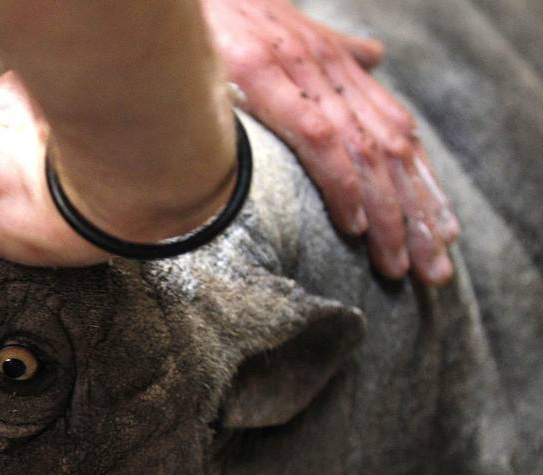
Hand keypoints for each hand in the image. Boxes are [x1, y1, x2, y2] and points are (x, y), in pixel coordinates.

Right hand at [201, 0, 458, 283]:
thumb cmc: (220, 14)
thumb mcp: (288, 28)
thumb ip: (332, 49)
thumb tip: (374, 54)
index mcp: (334, 62)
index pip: (395, 130)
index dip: (419, 183)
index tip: (434, 233)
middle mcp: (327, 65)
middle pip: (392, 149)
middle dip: (415, 213)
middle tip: (428, 268)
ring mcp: (299, 69)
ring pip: (366, 151)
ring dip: (387, 213)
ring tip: (396, 261)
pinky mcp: (264, 73)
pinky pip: (320, 138)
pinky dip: (343, 182)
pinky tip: (354, 222)